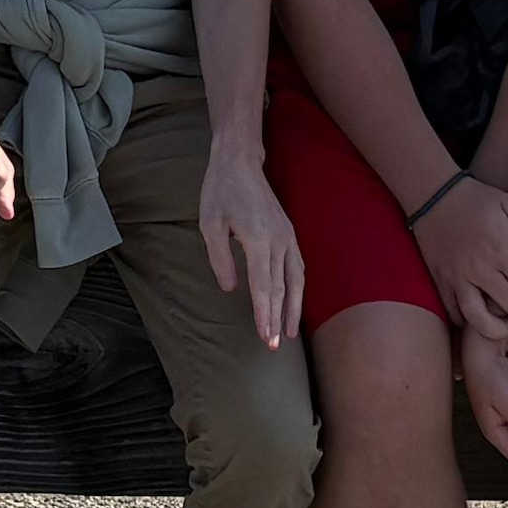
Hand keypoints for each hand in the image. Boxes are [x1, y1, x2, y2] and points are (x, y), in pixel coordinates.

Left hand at [196, 140, 301, 349]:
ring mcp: (288, 236)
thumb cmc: (220, 192)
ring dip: (294, 308)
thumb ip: (220, 258)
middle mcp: (279, 241)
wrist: (240, 162)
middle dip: (279, 319)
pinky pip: (298, 266)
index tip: (267, 336)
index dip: (265, 314)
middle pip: (282, 288)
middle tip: (277, 345)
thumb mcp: (210, 224)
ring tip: (291, 332)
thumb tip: (232, 289)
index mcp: (259, 240)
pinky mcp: (289, 233)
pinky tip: (294, 302)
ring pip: (296, 280)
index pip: (264, 286)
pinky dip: (298, 288)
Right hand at [409, 173, 507, 334]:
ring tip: (505, 330)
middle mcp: (480, 269)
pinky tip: (479, 319)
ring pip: (478, 318)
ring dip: (496, 329)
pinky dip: (467, 321)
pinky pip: (453, 310)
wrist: (433, 195)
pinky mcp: (441, 280)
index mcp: (502, 250)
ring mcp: (457, 277)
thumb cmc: (477, 200)